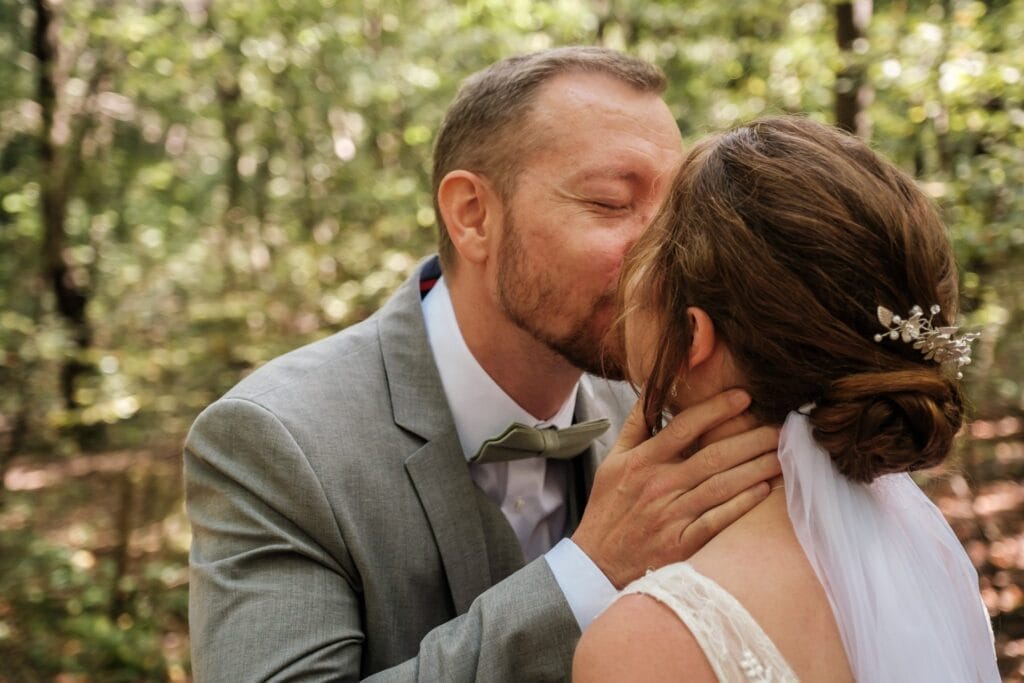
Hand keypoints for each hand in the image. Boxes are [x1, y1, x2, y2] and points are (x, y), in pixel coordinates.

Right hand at [572, 389, 779, 588]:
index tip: (743, 396)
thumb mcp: (612, 461)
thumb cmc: (608, 508)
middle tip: (779, 426)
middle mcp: (658, 486)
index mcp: (642, 461)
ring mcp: (671, 516)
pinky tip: (764, 489)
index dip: (715, 409)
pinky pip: (718, 520)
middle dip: (750, 438)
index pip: (683, 427)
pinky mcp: (682, 544)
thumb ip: (635, 426)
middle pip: (712, 456)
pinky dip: (742, 504)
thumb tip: (653, 390)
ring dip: (755, 468)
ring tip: (780, 454)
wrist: (597, 563)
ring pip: (721, 486)